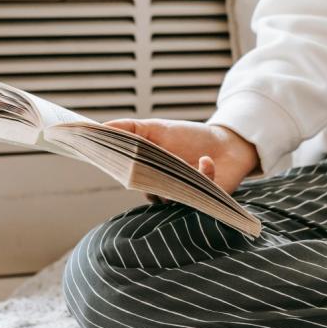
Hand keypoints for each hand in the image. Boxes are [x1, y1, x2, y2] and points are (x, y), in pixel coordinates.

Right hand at [104, 119, 258, 196]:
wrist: (227, 145)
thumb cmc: (190, 138)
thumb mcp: (157, 128)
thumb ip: (129, 129)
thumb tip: (99, 127)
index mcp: (147, 174)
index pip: (128, 177)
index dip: (122, 169)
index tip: (116, 159)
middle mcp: (163, 190)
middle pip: (148, 190)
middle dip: (148, 177)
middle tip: (150, 162)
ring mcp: (183, 197)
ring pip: (173, 196)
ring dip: (176, 177)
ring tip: (180, 161)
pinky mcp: (205, 200)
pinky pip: (200, 192)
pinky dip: (204, 173)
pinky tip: (206, 159)